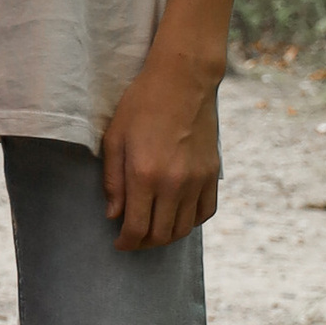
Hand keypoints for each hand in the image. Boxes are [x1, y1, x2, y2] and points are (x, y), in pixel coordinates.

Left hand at [99, 51, 222, 248]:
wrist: (183, 81)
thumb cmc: (141, 104)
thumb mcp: (114, 137)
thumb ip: (112, 180)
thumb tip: (113, 215)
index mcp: (144, 175)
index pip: (136, 228)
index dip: (126, 243)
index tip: (119, 244)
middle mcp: (173, 184)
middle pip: (160, 234)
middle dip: (143, 243)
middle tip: (133, 238)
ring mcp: (197, 180)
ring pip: (184, 229)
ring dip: (166, 236)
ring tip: (153, 229)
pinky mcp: (212, 174)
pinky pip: (205, 212)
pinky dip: (191, 222)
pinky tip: (178, 216)